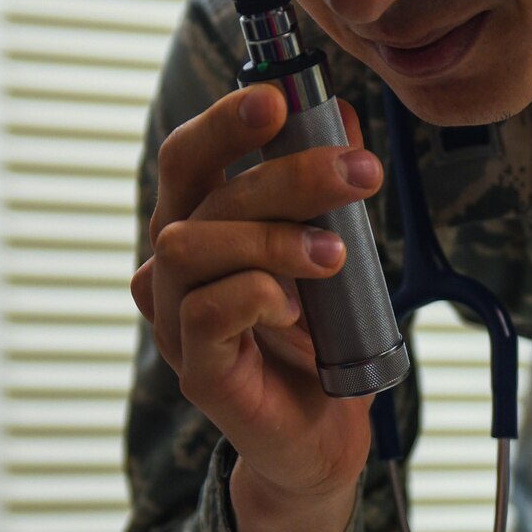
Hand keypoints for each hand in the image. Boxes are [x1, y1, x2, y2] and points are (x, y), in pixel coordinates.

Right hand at [130, 84, 384, 531]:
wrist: (322, 432)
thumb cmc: (318, 336)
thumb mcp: (333, 246)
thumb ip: (328, 187)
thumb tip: (338, 113)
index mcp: (200, 225)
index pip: (189, 157)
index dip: (222, 121)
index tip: (277, 99)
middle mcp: (174, 266)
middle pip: (198, 192)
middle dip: (282, 172)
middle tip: (357, 173)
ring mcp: (177, 318)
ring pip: (193, 246)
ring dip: (274, 239)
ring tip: (334, 256)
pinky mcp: (196, 369)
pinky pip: (206, 312)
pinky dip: (257, 296)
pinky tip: (295, 308)